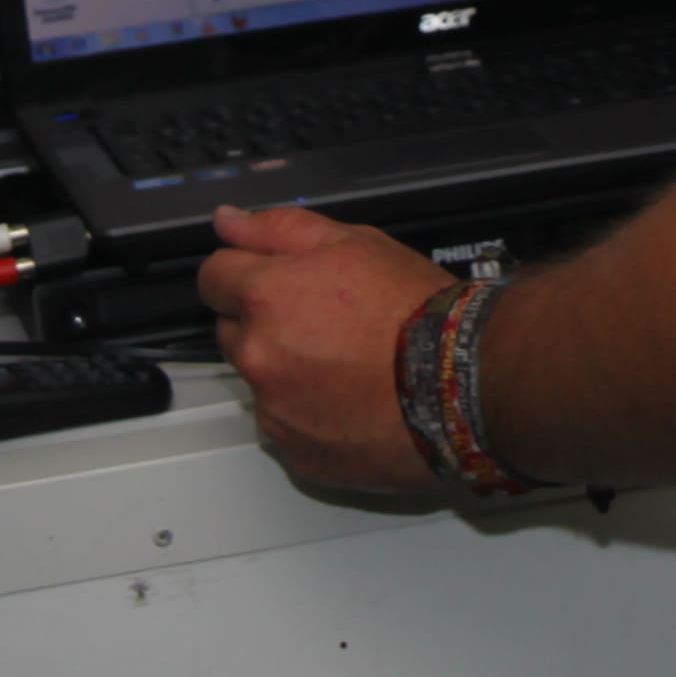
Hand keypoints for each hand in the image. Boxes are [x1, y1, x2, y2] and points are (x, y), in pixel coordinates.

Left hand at [200, 202, 448, 491]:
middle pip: (233, 332)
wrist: (463, 384)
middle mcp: (259, 357)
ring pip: (260, 382)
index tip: (275, 280)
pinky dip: (308, 415)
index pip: (212, 278)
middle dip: (264, 324)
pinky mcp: (297, 455)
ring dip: (286, 372)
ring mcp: (275, 411)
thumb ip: (278, 229)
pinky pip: (286, 428)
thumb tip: (227, 221)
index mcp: (266, 297)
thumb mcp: (354, 242)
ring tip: (347, 367)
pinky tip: (351, 403)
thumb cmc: (415, 310)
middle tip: (323, 322)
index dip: (244, 273)